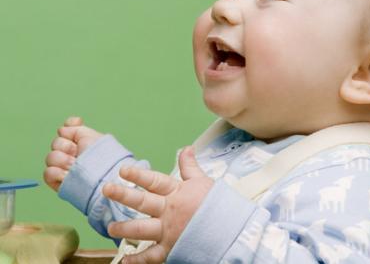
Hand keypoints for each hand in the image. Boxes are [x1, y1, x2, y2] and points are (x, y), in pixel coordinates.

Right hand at [43, 116, 103, 190]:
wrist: (104, 176)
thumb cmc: (103, 157)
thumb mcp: (92, 137)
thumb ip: (76, 128)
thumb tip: (61, 130)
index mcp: (80, 143)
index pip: (66, 131)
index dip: (68, 130)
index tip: (76, 131)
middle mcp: (71, 154)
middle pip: (56, 143)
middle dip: (67, 146)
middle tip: (78, 153)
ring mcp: (64, 168)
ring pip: (51, 157)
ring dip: (63, 160)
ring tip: (74, 166)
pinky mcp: (59, 181)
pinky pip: (48, 173)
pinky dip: (57, 172)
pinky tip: (67, 174)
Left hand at [103, 146, 213, 263]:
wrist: (231, 229)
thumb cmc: (217, 204)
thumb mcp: (203, 182)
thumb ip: (190, 167)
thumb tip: (186, 148)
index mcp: (177, 192)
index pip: (155, 181)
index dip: (138, 175)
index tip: (122, 170)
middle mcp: (170, 210)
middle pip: (143, 202)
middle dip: (124, 195)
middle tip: (106, 189)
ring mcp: (169, 230)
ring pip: (142, 229)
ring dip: (125, 228)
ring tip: (110, 227)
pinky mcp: (172, 248)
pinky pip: (152, 255)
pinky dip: (138, 260)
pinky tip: (125, 261)